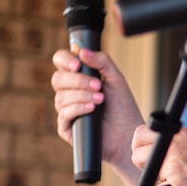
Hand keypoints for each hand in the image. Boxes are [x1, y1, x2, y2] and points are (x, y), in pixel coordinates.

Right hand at [51, 48, 144, 174]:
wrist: (128, 134)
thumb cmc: (122, 107)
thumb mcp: (116, 80)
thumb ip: (102, 62)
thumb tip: (82, 51)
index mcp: (79, 78)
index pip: (61, 62)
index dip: (64, 59)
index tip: (77, 63)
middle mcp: (69, 92)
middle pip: (57, 79)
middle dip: (78, 81)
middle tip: (98, 86)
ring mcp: (66, 110)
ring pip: (61, 97)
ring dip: (82, 96)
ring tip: (100, 99)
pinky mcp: (66, 127)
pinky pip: (64, 114)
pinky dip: (78, 108)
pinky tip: (92, 109)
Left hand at [131, 125, 186, 185]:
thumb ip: (178, 141)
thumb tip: (158, 141)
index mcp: (181, 136)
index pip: (142, 133)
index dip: (141, 145)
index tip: (145, 152)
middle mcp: (175, 149)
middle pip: (137, 155)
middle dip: (143, 164)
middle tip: (159, 170)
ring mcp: (174, 169)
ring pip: (146, 177)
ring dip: (156, 181)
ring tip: (180, 182)